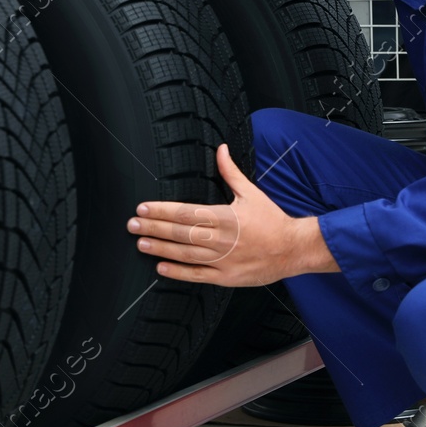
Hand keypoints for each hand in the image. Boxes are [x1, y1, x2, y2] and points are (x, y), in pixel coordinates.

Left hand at [129, 144, 339, 285]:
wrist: (293, 248)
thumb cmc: (272, 220)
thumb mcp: (251, 193)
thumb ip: (230, 172)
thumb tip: (220, 149)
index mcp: (225, 216)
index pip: (186, 212)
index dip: (162, 210)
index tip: (143, 208)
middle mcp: (221, 239)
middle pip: (180, 233)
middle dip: (153, 228)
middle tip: (132, 225)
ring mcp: (223, 260)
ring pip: (185, 254)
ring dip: (160, 249)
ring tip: (141, 243)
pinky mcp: (226, 277)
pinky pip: (197, 275)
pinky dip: (178, 273)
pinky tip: (161, 268)